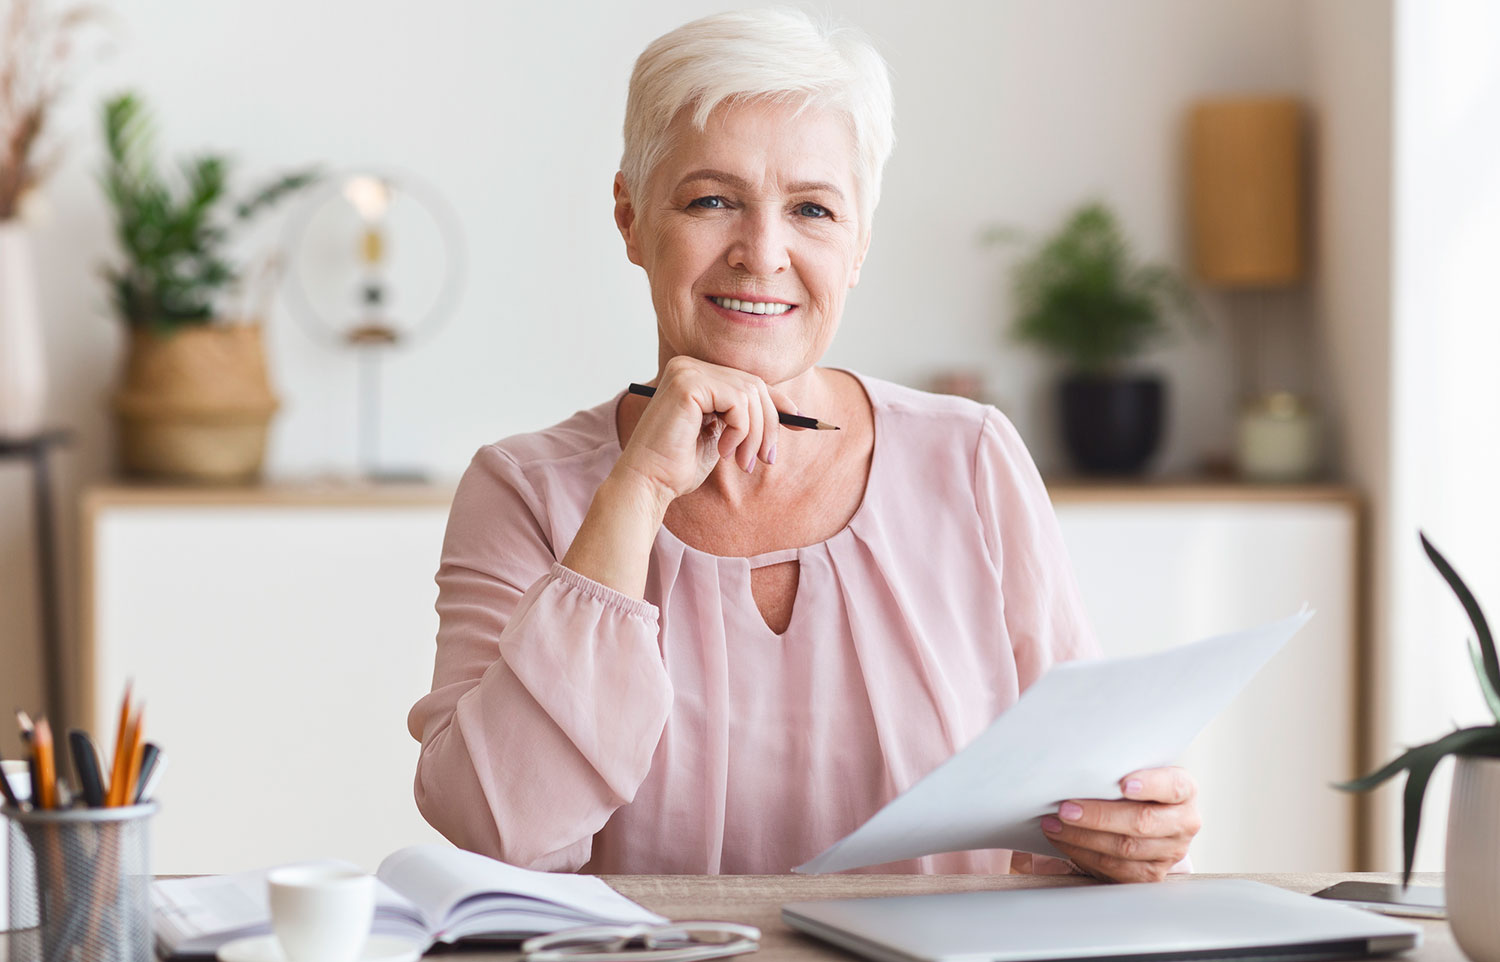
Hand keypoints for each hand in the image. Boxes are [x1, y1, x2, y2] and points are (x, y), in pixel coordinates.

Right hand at [613, 356, 800, 505]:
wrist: (649, 482)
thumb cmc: (680, 465)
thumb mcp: (724, 436)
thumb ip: (747, 417)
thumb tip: (793, 411)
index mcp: (696, 374)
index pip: (749, 381)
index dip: (778, 401)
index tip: (801, 422)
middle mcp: (690, 365)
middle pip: (754, 386)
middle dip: (768, 426)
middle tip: (766, 459)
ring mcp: (687, 371)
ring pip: (751, 394)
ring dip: (755, 434)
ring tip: (742, 462)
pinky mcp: (689, 383)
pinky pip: (738, 402)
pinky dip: (741, 431)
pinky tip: (723, 451)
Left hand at [1039, 766, 1199, 882]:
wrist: (1150, 823)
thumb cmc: (1136, 791)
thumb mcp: (1138, 774)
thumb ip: (1121, 770)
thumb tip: (1081, 766)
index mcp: (1184, 791)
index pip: (1173, 786)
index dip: (1150, 785)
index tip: (1123, 784)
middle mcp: (1184, 822)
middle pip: (1142, 821)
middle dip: (1099, 816)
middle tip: (1066, 808)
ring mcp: (1170, 852)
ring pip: (1125, 847)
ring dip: (1082, 836)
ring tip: (1055, 824)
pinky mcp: (1151, 874)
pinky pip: (1115, 867)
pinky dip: (1083, 853)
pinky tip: (1063, 840)